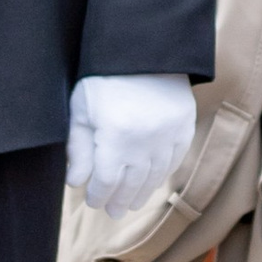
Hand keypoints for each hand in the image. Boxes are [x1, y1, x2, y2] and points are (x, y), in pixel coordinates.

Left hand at [66, 75, 197, 217]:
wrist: (143, 48)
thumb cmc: (105, 77)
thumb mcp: (82, 109)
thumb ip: (79, 148)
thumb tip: (77, 182)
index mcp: (116, 136)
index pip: (106, 180)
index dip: (98, 195)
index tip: (93, 201)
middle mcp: (145, 141)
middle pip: (132, 183)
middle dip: (120, 200)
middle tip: (113, 212)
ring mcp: (169, 134)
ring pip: (155, 175)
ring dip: (142, 192)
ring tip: (132, 202)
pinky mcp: (184, 126)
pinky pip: (175, 159)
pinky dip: (163, 173)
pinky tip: (153, 180)